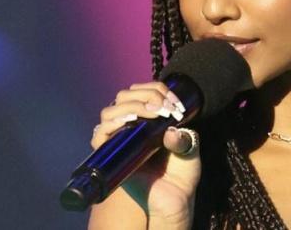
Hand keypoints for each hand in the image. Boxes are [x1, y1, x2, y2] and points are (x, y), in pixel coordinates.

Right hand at [91, 82, 200, 228]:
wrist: (175, 200)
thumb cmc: (182, 174)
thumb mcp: (190, 149)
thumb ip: (185, 137)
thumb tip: (170, 130)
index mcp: (149, 118)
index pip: (143, 91)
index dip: (158, 90)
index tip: (175, 103)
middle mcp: (132, 125)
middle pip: (125, 96)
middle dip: (147, 96)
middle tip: (165, 110)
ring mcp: (120, 139)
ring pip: (110, 111)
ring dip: (131, 106)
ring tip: (151, 114)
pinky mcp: (110, 155)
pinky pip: (100, 135)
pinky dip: (111, 125)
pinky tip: (129, 123)